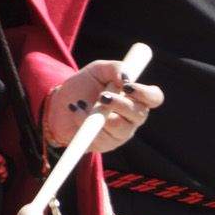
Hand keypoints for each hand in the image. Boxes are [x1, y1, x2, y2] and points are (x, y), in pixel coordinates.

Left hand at [42, 61, 163, 152]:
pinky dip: (84, 123)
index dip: (145, 93)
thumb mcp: (98, 70)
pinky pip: (100, 138)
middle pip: (139, 115)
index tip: (127, 86)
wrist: (59, 104)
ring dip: (99, 115)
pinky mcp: (105, 146)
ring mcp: (120, 134)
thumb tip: (126, 77)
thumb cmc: (83, 86)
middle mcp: (132, 118)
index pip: (154, 98)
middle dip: (120, 104)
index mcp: (136, 98)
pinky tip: (75, 112)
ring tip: (80, 104)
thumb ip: (115, 68)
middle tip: (102, 96)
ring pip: (119, 128)